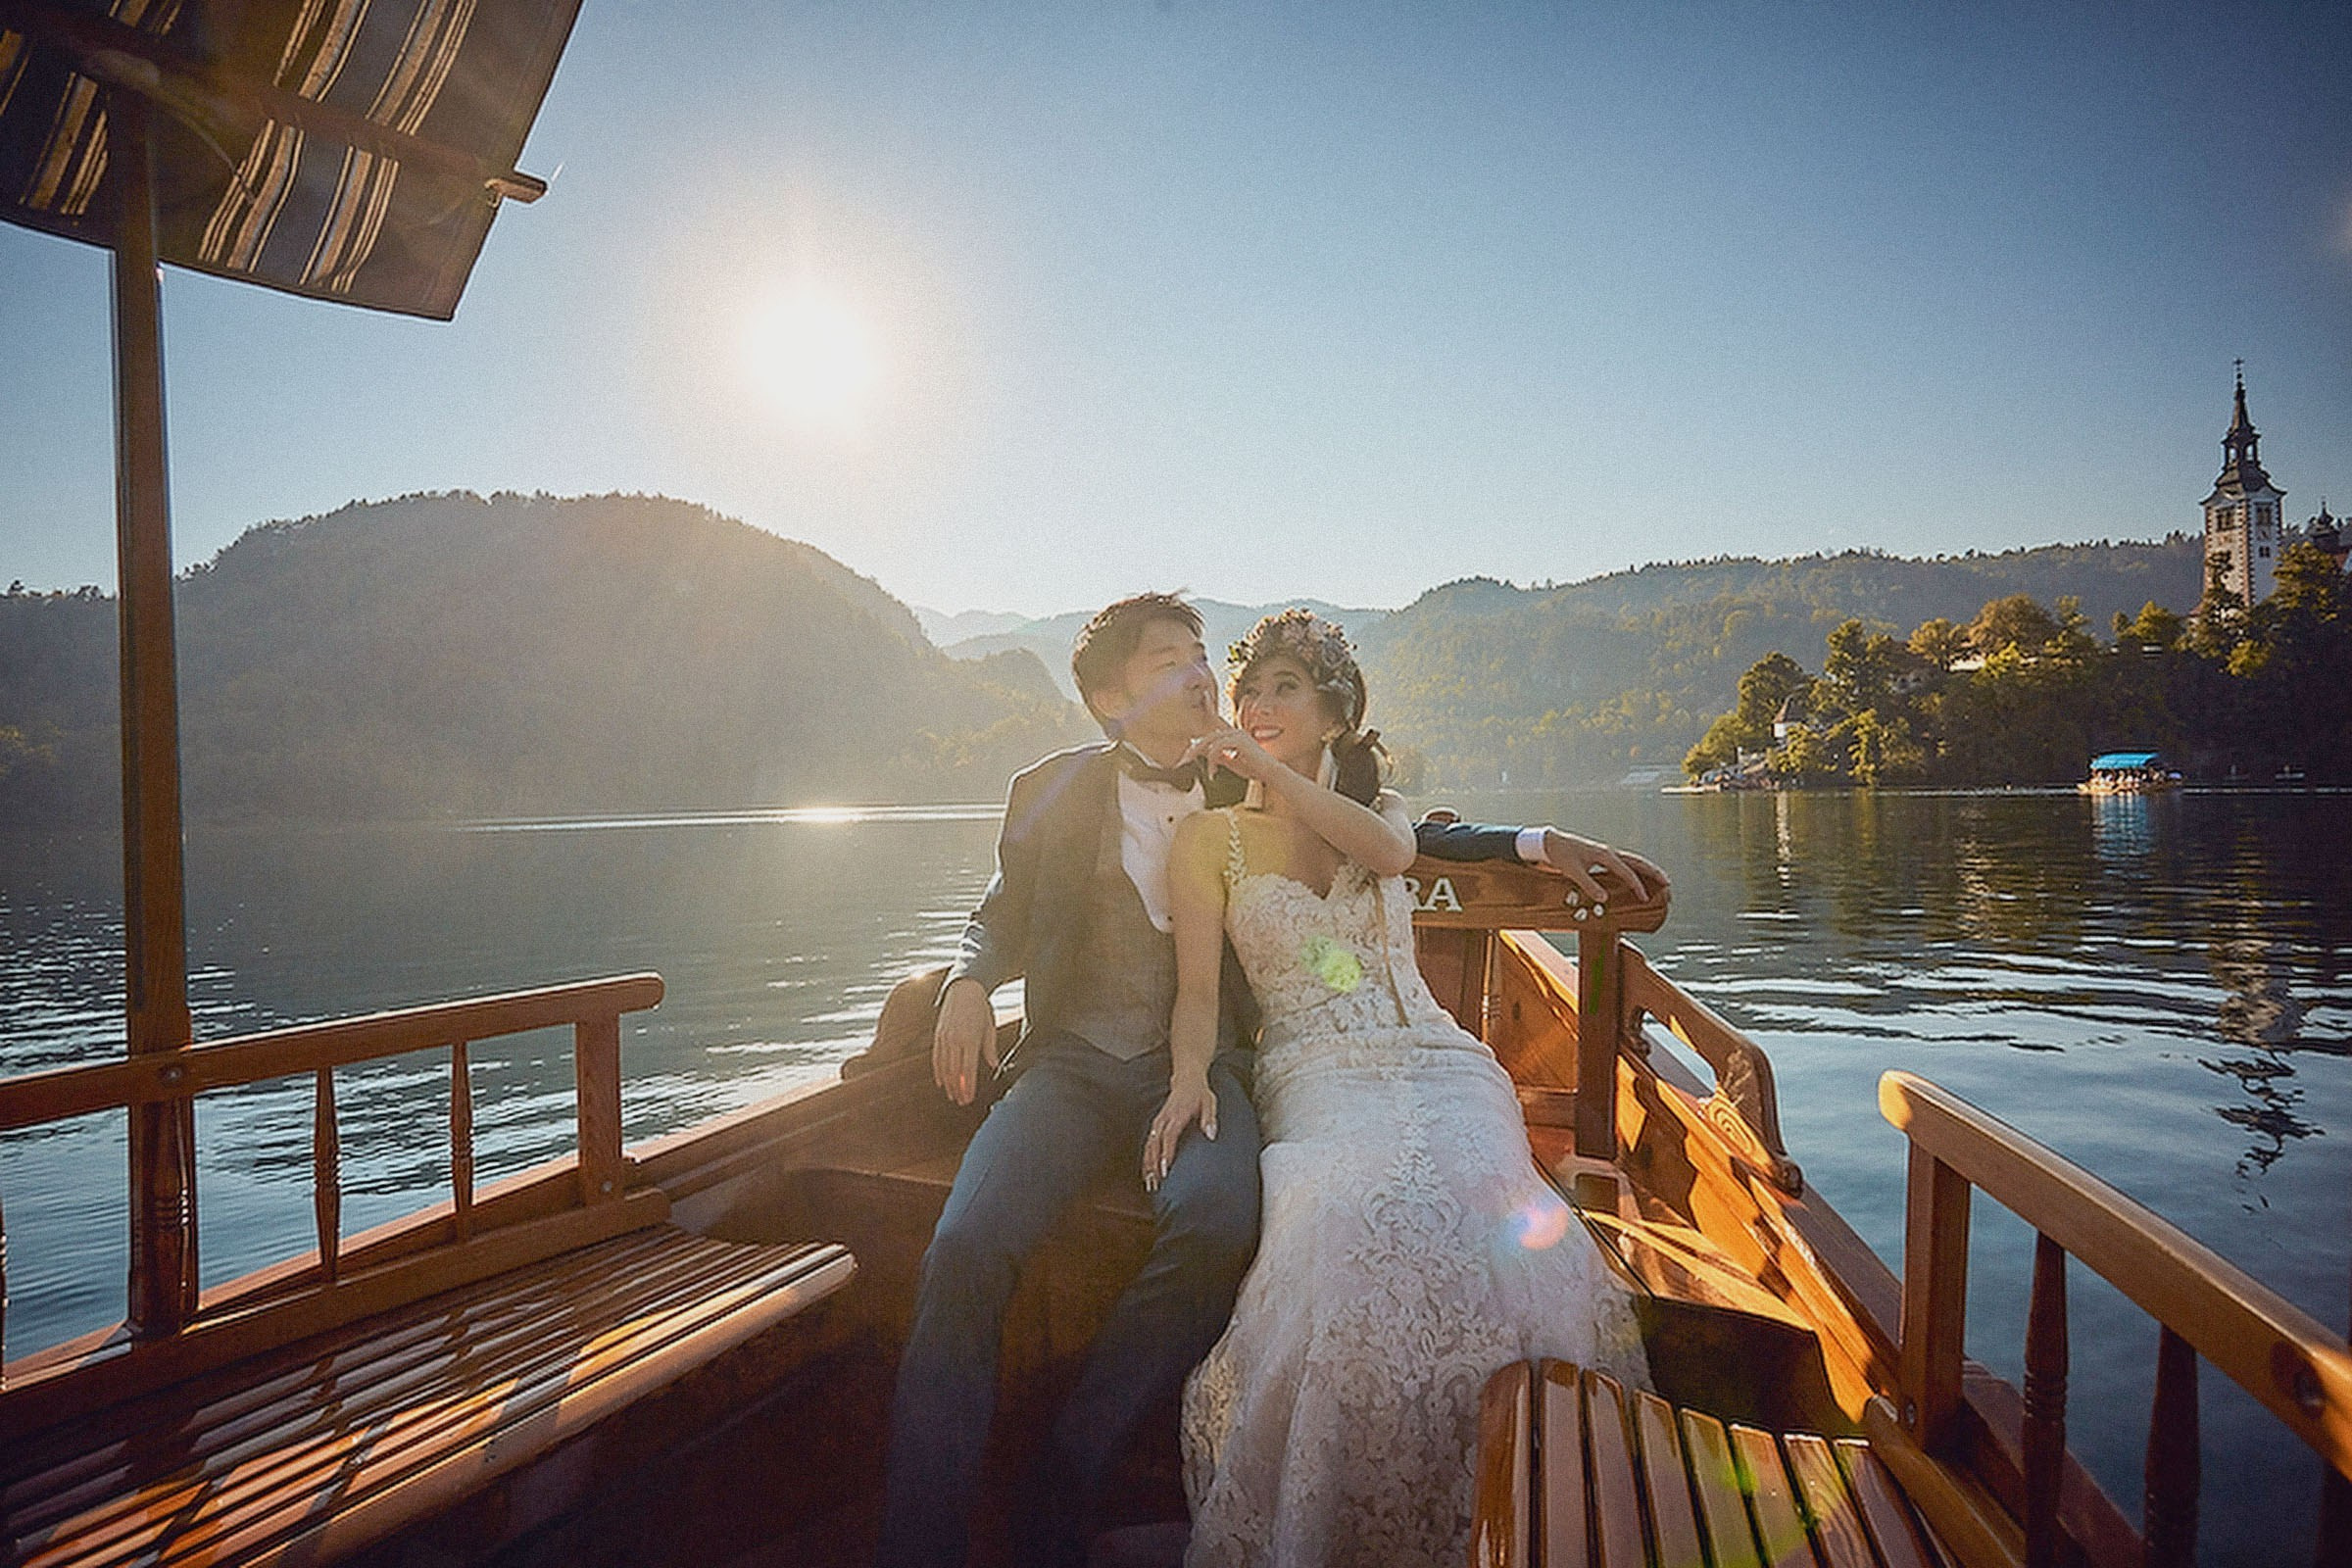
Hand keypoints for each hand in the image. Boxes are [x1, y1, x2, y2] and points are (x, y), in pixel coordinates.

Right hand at [931, 977, 998, 1104]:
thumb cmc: (980, 1008)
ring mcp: (944, 1038)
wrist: (964, 988)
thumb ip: (990, 1048)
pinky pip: (936, 1058)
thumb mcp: (989, 1027)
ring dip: (948, 1083)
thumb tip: (993, 1065)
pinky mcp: (938, 1035)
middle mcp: (955, 1040)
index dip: (968, 1087)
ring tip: (952, 1095)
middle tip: (961, 1102)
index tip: (968, 1099)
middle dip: (958, 1089)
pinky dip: (938, 1071)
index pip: (968, 1070)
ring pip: (944, 1067)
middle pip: (955, 1072)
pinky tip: (940, 1081)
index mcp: (970, 1039)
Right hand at [1141, 1070, 1218, 1190]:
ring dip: (1148, 1164)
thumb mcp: (1209, 1102)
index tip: (1165, 1169)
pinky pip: (1148, 1144)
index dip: (1166, 1153)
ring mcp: (1158, 1122)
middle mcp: (1164, 1119)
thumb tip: (1212, 1135)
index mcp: (1177, 1114)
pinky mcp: (1156, 1125)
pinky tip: (1148, 1173)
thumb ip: (1210, 1118)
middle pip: (1155, 1144)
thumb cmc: (1199, 1093)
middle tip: (1155, 1183)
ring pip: (1149, 1146)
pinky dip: (1146, 1159)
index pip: (1169, 1136)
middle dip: (1153, 1164)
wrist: (1186, 1079)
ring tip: (1150, 1184)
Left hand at [1181, 724, 1284, 784]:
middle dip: (1194, 749)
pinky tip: (1213, 772)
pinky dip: (1212, 761)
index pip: (1211, 737)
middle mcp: (1235, 731)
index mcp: (1234, 735)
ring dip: (1202, 756)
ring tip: (1201, 769)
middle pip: (1207, 737)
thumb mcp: (1232, 763)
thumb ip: (1220, 757)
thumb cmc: (1254, 770)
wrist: (1270, 773)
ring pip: (1210, 741)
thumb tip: (1206, 755)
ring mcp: (1237, 734)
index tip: (1187, 756)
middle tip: (1184, 761)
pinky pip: (1217, 748)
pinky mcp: (1238, 740)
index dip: (1198, 745)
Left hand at [1535, 830, 1670, 909]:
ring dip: (1646, 870)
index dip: (1637, 886)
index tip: (1645, 898)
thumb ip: (1588, 885)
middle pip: (1637, 862)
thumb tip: (1604, 898)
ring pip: (1632, 861)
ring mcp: (1606, 854)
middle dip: (1653, 873)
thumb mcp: (1573, 871)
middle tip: (1667, 884)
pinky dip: (1634, 871)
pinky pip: (1623, 864)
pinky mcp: (1602, 857)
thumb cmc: (1560, 854)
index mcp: (1604, 855)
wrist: (1550, 843)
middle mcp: (1608, 853)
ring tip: (1660, 879)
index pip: (1627, 871)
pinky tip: (1637, 879)